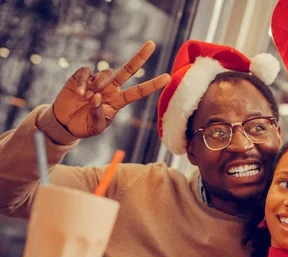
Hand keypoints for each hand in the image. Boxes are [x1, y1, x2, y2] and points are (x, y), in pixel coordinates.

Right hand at [53, 41, 170, 137]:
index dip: (153, 84)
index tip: (168, 77)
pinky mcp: (82, 77)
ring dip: (99, 83)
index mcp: (119, 101)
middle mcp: (111, 88)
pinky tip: (78, 92)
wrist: (66, 122)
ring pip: (107, 72)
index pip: (139, 91)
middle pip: (129, 70)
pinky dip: (83, 81)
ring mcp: (97, 81)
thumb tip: (96, 98)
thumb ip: (97, 115)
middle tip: (152, 44)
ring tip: (87, 97)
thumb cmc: (84, 125)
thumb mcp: (95, 127)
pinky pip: (86, 72)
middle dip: (140, 57)